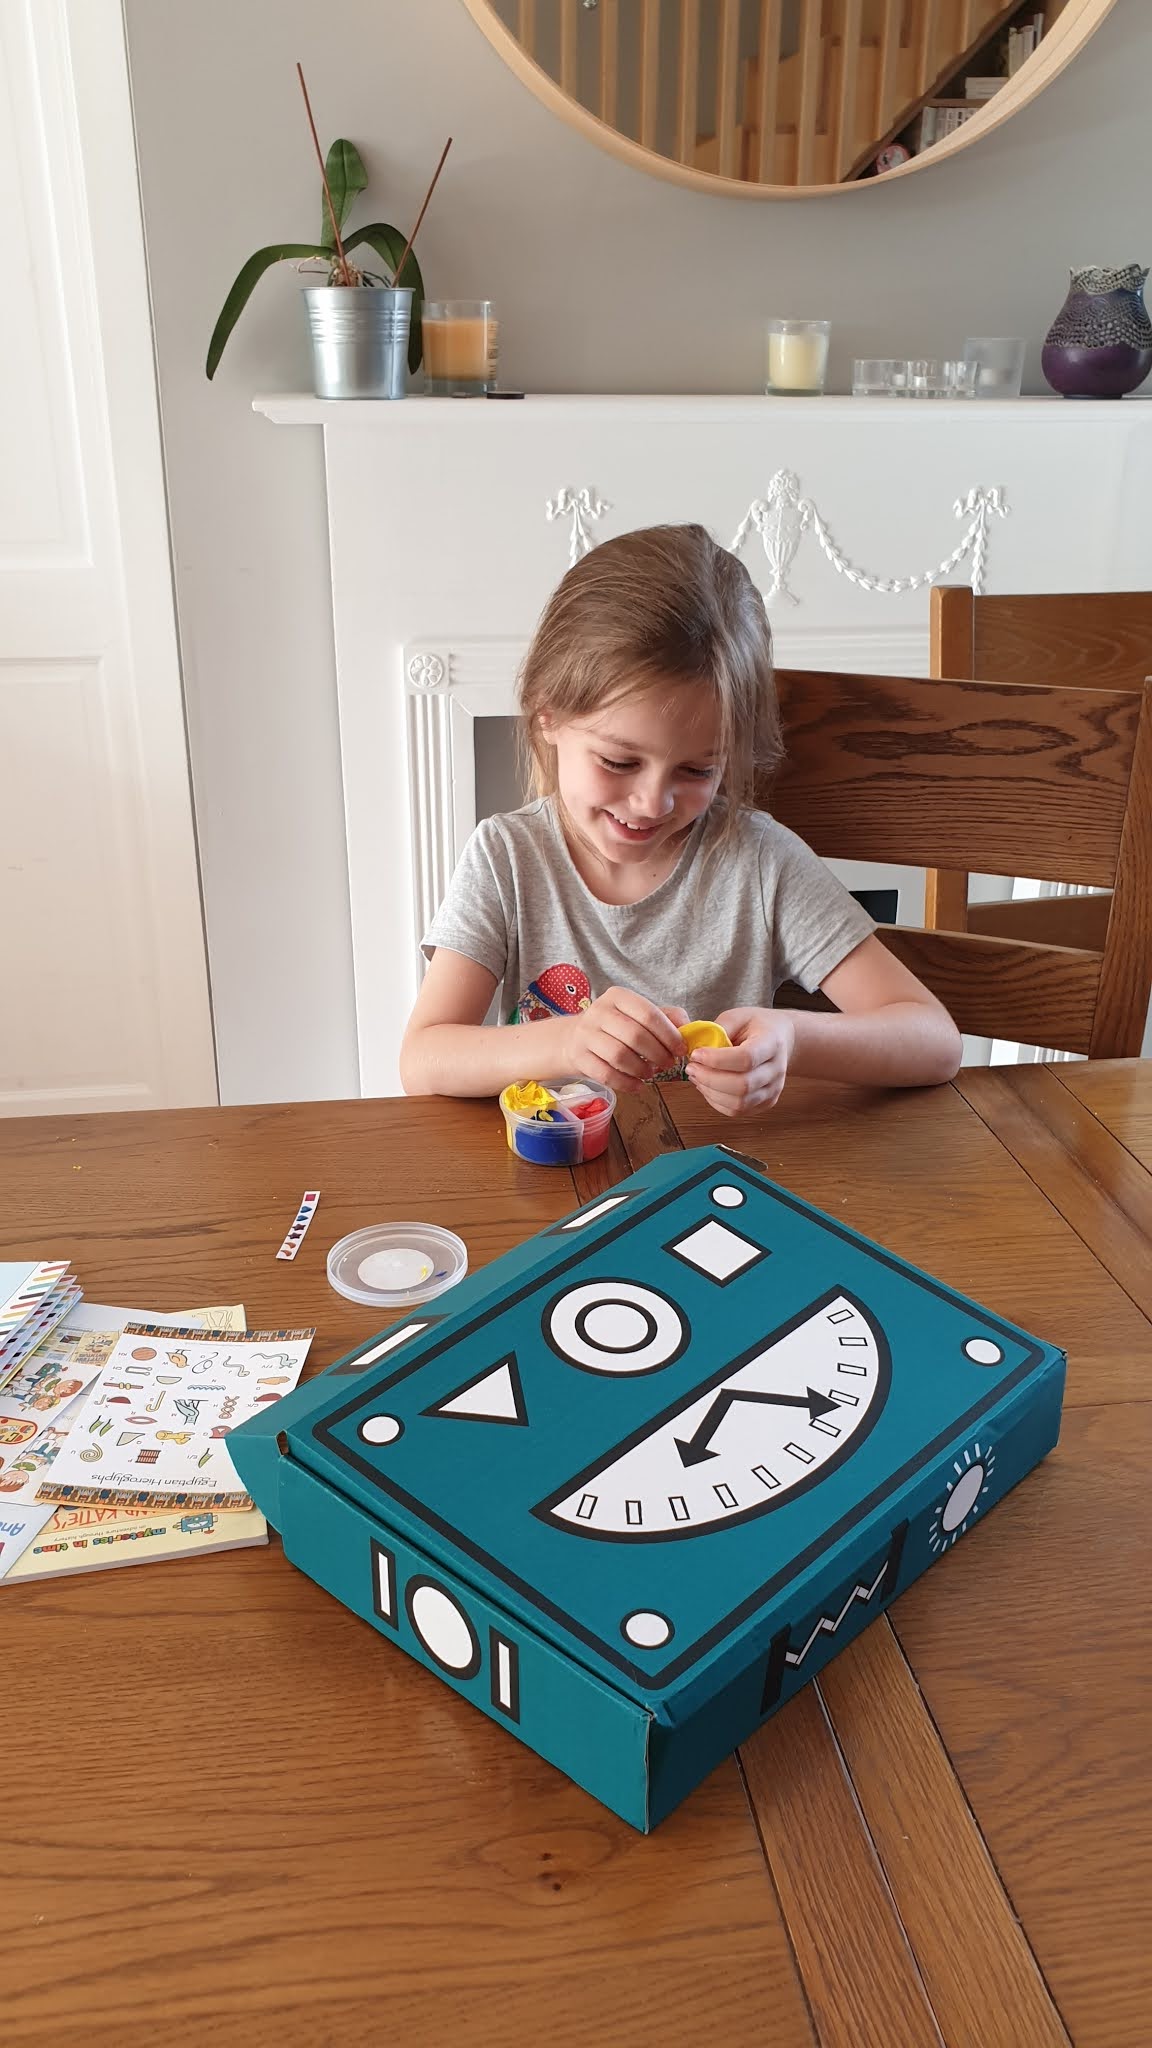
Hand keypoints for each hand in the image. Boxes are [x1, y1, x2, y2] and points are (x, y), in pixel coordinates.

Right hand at [559, 987, 685, 1094]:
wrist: (574, 1038)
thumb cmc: (615, 1027)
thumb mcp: (638, 1015)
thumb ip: (666, 1017)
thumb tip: (688, 1027)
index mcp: (618, 996)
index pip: (649, 1014)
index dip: (669, 1035)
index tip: (681, 1050)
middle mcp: (599, 1011)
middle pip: (635, 1035)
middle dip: (658, 1054)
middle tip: (669, 1064)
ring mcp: (585, 1034)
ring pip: (619, 1055)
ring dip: (642, 1069)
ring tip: (651, 1073)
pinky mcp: (578, 1057)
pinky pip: (605, 1074)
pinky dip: (626, 1083)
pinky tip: (637, 1086)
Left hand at [687, 1007, 795, 1115]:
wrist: (782, 1039)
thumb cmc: (758, 1026)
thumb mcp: (738, 1016)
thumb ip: (718, 1029)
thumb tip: (694, 1047)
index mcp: (772, 1043)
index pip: (746, 1058)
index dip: (717, 1060)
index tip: (696, 1054)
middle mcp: (776, 1069)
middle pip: (742, 1085)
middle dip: (709, 1079)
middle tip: (691, 1068)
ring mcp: (773, 1089)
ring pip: (739, 1103)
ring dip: (710, 1092)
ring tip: (696, 1077)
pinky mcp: (766, 1102)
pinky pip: (738, 1111)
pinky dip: (717, 1102)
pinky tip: (707, 1087)